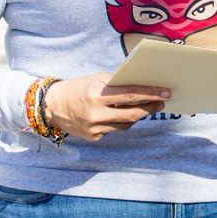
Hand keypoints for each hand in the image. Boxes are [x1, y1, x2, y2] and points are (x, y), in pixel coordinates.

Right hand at [43, 73, 168, 141]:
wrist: (50, 106)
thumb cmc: (77, 88)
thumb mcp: (95, 79)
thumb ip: (117, 83)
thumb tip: (143, 86)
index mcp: (96, 95)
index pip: (130, 95)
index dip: (150, 94)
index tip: (165, 92)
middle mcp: (95, 114)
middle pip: (133, 114)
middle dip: (151, 107)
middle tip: (162, 102)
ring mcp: (94, 128)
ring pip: (126, 124)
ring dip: (138, 116)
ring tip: (146, 107)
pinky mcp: (94, 138)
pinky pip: (115, 130)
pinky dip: (121, 122)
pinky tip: (122, 115)